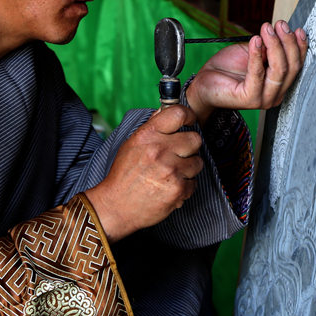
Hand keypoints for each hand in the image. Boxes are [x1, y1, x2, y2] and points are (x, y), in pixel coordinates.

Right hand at [84, 105, 203, 243]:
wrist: (117, 206)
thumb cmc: (124, 175)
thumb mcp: (132, 143)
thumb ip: (152, 127)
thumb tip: (168, 110)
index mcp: (147, 135)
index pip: (178, 113)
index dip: (188, 116)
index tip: (189, 121)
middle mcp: (160, 150)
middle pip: (195, 139)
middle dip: (189, 146)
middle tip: (178, 153)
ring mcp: (171, 170)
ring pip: (198, 162)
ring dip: (188, 167)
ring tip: (171, 172)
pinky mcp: (178, 190)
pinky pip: (194, 182)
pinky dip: (185, 185)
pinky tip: (170, 186)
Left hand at [186, 21, 307, 125]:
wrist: (204, 82)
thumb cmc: (228, 68)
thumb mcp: (252, 53)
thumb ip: (268, 48)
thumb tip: (279, 35)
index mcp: (279, 84)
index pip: (297, 65)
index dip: (300, 47)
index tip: (298, 29)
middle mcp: (275, 94)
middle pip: (291, 67)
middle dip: (288, 43)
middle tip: (280, 25)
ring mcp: (264, 99)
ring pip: (279, 70)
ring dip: (275, 45)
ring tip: (267, 28)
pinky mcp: (249, 99)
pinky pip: (258, 73)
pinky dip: (257, 54)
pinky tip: (255, 40)